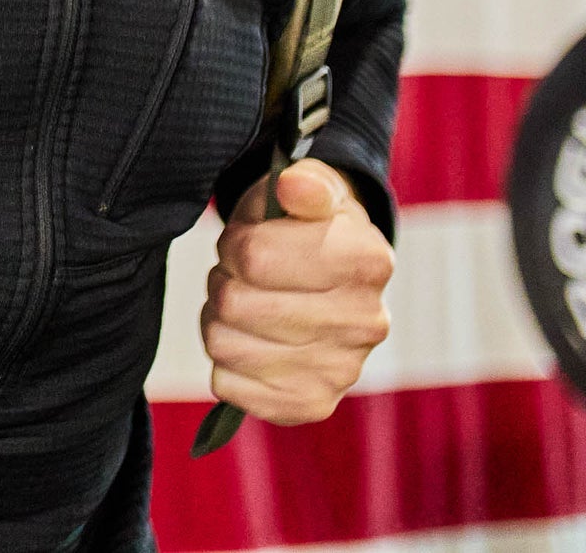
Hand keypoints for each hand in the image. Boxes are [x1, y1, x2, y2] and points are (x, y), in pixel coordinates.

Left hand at [200, 158, 392, 424]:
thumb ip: (304, 182)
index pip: (253, 256)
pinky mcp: (314, 403)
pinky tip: (250, 340)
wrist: (331, 273)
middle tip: (239, 272)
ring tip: (243, 302)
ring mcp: (343, 370)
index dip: (234, 243)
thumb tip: (293, 186)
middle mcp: (366, 322)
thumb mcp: (307, 186)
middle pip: (234, 303)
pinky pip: (229, 388)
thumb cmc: (304, 222)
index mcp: (366, 260)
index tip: (244, 240)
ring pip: (224, 345)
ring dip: (219, 319)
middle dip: (223, 279)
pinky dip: (225, 362)